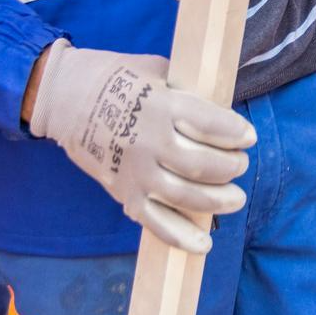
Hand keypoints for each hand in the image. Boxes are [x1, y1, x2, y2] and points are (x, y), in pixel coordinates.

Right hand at [26, 43, 255, 253]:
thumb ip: (188, 93)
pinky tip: (203, 243)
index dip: (234, 133)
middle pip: (201, 165)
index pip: (208, 125)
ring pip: (186, 196)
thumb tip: (225, 113)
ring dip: (217, 200)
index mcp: (160, 106)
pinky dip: (181, 236)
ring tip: (236, 198)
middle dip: (230, 167)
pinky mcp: (124, 194)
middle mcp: (148, 142)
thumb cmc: (119, 78)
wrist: (66, 98)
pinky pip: (155, 222)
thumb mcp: (157, 71)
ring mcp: (135, 172)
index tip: (249, 137)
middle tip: (240, 164)